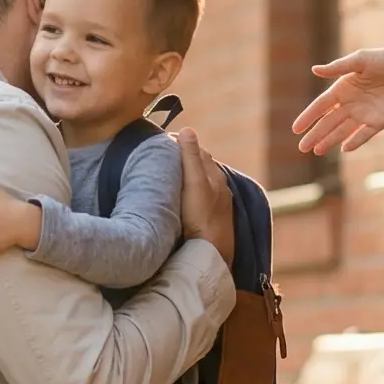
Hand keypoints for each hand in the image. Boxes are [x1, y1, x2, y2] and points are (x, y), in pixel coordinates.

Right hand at [175, 130, 234, 263]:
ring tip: (171, 176)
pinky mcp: (213, 220)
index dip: (182, 144)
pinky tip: (183, 200)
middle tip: (164, 157)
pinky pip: (202, 199)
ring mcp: (218, 204)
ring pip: (202, 183)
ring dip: (189, 177)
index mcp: (215, 176)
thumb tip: (187, 129)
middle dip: (186, 159)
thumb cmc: (201, 218)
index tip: (164, 143)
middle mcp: (220, 188)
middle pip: (201, 167)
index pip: (199, 152)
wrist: (211, 253)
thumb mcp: (194, 183)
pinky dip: (192, 193)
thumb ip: (191, 157)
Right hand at [291, 42, 383, 155]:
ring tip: (316, 151)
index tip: (296, 129)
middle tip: (302, 148)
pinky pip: (364, 134)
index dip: (308, 117)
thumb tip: (314, 70)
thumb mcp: (360, 60)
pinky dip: (354, 141)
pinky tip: (344, 149)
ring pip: (342, 131)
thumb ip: (338, 68)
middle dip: (315, 134)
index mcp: (343, 88)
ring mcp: (365, 114)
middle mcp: (351, 103)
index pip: (321, 106)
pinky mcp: (379, 122)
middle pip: (328, 122)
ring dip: (330, 141)